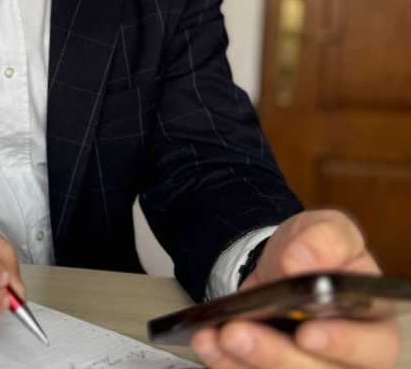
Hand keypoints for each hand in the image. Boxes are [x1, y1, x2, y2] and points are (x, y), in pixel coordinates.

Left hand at [190, 210, 399, 368]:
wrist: (282, 264)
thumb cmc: (315, 252)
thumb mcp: (326, 228)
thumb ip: (326, 239)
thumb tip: (303, 262)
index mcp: (374, 323)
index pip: (373, 346)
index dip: (342, 345)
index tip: (306, 332)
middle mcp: (350, 359)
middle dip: (275, 356)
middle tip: (237, 332)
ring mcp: (314, 368)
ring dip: (246, 363)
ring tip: (216, 336)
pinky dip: (228, 364)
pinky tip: (208, 344)